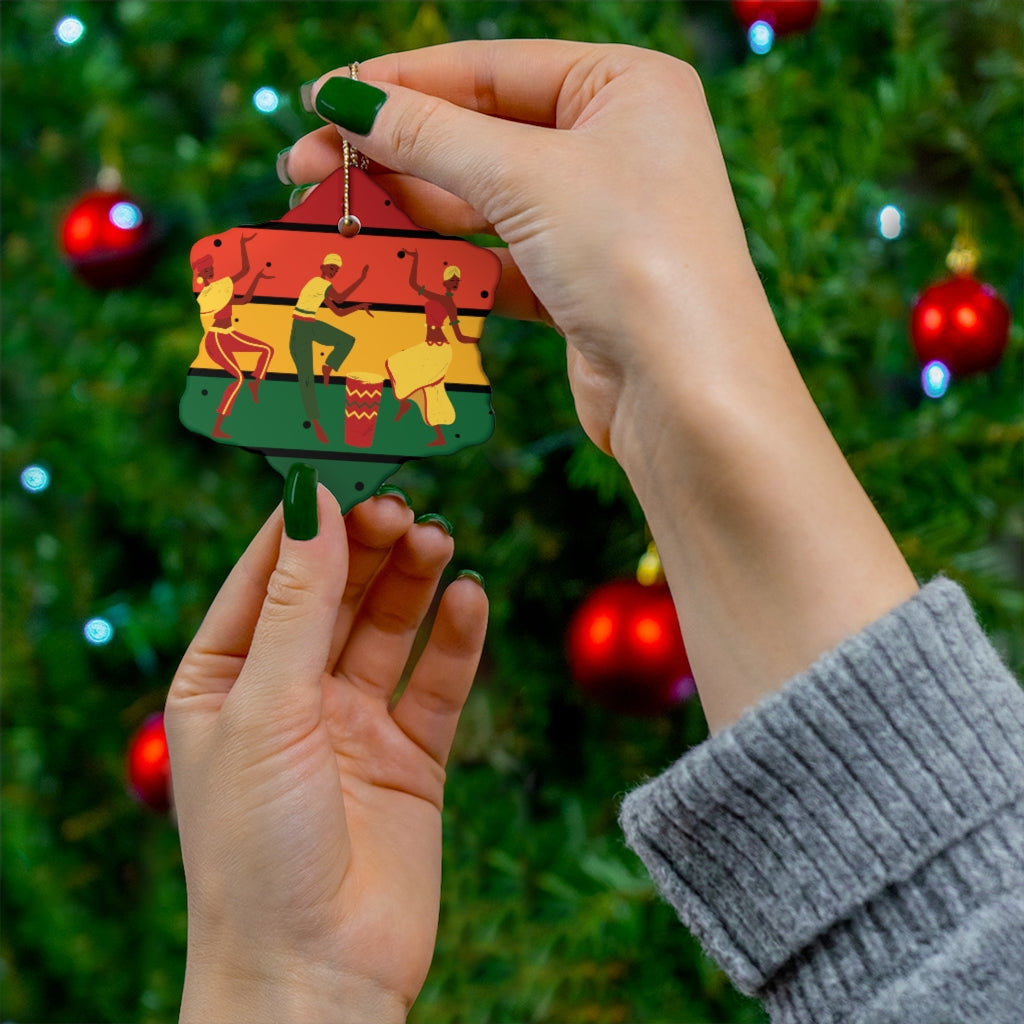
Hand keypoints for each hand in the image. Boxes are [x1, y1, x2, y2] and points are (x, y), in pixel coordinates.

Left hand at [165, 485, 486, 1021]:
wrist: (316, 976)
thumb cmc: (257, 850)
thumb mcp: (266, 709)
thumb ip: (297, 604)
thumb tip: (314, 501)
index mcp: (226, 679)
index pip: (267, 574)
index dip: (306, 519)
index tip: (346, 462)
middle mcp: (289, 694)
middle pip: (335, 592)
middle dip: (368, 545)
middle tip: (404, 505)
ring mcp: (353, 723)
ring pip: (389, 627)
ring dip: (413, 580)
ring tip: (439, 539)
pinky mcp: (411, 756)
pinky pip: (437, 682)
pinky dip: (456, 639)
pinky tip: (470, 597)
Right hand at [285, 41, 916, 730]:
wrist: (691, 397)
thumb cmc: (634, 259)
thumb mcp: (526, 178)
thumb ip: (429, 136)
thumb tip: (344, 98)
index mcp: (625, 86)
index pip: (489, 68)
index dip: (398, 84)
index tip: (319, 101)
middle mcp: (616, 145)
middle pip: (480, 135)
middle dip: (392, 153)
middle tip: (304, 169)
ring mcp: (599, 219)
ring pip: (483, 203)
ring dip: (409, 210)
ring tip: (333, 216)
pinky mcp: (580, 285)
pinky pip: (498, 260)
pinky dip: (446, 263)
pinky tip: (390, 263)